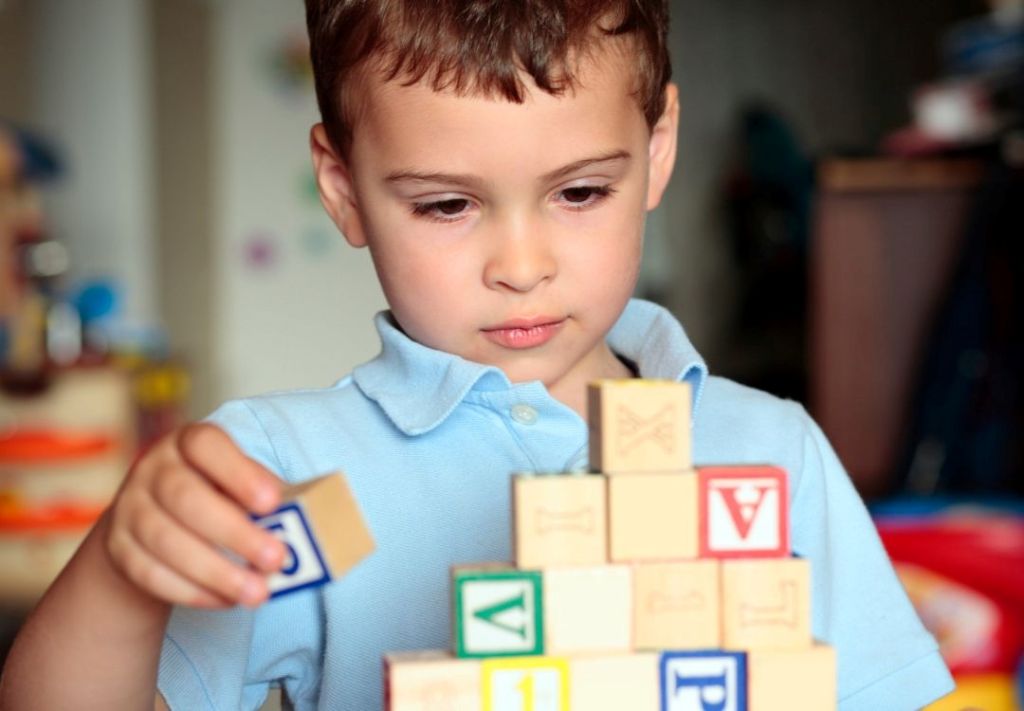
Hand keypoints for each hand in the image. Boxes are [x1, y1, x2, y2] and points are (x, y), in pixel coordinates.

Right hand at [103, 423, 286, 608]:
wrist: (151, 523)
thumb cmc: (216, 496)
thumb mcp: (238, 483)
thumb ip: (263, 497)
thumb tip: (301, 524)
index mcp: (188, 442)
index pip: (206, 445)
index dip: (239, 473)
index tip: (272, 502)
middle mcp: (153, 469)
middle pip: (185, 498)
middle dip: (234, 533)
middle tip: (275, 560)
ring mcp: (129, 508)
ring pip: (165, 541)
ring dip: (216, 571)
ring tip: (257, 593)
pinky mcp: (118, 548)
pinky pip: (149, 573)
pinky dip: (192, 591)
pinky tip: (226, 600)